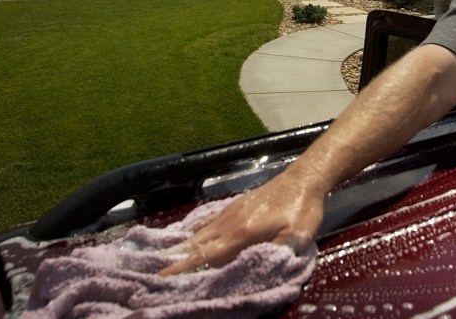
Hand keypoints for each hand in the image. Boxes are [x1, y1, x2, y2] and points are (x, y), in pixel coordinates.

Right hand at [158, 173, 322, 274]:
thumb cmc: (302, 210)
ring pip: (198, 233)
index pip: (205, 255)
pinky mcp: (233, 206)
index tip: (161, 276)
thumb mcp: (297, 236)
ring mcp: (229, 213)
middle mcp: (229, 223)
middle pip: (195, 245)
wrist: (302, 179)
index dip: (182, 267)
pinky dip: (192, 230)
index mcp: (241, 234)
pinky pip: (206, 221)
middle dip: (173, 260)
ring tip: (160, 258)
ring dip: (179, 247)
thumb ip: (276, 253)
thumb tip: (255, 270)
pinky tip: (184, 235)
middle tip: (152, 273)